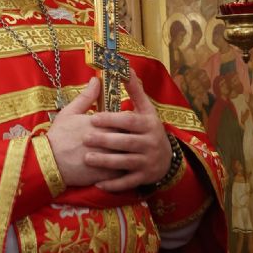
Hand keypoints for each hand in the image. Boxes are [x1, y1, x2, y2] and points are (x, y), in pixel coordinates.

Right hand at [47, 78, 121, 188]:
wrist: (48, 161)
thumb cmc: (58, 135)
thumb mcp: (69, 112)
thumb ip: (86, 97)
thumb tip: (96, 80)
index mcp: (99, 124)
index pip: (124, 120)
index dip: (128, 121)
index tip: (129, 121)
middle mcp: (105, 140)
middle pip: (128, 136)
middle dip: (132, 136)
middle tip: (135, 136)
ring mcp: (105, 157)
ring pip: (127, 154)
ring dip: (131, 153)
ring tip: (132, 152)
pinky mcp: (104, 174)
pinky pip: (121, 171)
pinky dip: (125, 169)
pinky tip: (126, 167)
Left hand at [84, 70, 172, 192]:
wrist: (167, 158)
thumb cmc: (150, 129)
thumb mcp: (147, 109)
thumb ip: (135, 91)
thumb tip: (126, 68)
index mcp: (148, 125)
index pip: (129, 122)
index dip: (112, 120)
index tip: (93, 118)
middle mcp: (150, 143)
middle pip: (126, 142)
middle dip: (105, 141)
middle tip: (85, 138)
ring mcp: (147, 162)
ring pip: (125, 162)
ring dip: (106, 162)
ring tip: (87, 158)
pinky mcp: (144, 178)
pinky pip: (128, 182)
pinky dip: (113, 184)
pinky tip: (98, 183)